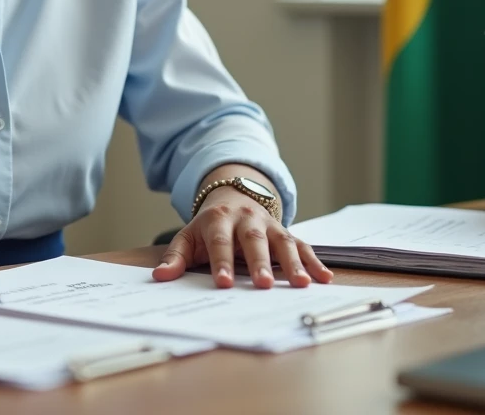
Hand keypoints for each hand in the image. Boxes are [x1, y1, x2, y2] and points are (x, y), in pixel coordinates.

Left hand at [152, 187, 332, 288]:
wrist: (232, 198)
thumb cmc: (209, 227)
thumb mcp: (188, 237)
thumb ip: (176, 257)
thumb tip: (160, 277)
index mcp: (218, 219)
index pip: (219, 242)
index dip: (221, 262)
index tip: (222, 283)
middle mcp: (246, 219)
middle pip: (253, 240)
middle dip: (259, 263)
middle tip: (263, 285)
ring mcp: (269, 225)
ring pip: (283, 241)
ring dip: (294, 263)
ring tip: (302, 284)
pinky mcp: (286, 232)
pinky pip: (302, 245)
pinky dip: (314, 261)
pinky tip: (324, 277)